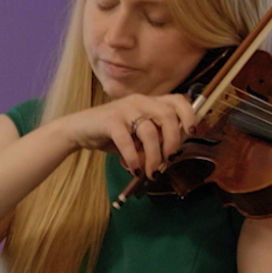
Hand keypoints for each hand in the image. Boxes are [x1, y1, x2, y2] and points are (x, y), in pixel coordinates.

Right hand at [57, 93, 196, 177]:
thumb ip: (155, 139)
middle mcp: (140, 101)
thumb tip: (171, 155)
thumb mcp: (137, 134)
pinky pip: (127, 141)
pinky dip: (133, 158)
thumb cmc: (112, 133)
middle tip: (170, 159)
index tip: (192, 132)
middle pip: (167, 116)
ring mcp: (124, 110)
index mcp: (149, 102)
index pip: (177, 100)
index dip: (189, 115)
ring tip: (152, 172)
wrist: (79, 130)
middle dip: (173, 141)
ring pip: (149, 132)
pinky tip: (134, 169)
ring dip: (154, 156)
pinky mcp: (110, 121)